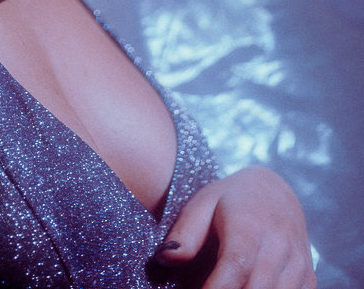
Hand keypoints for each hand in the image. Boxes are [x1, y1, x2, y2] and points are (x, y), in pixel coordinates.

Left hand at [155, 167, 315, 287]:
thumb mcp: (203, 204)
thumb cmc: (231, 200)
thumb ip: (185, 233)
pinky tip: (243, 287)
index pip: (235, 267)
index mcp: (250, 227)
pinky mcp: (309, 281)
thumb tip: (165, 257)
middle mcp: (280, 248)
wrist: (276, 193)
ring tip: (219, 286)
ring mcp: (299, 266)